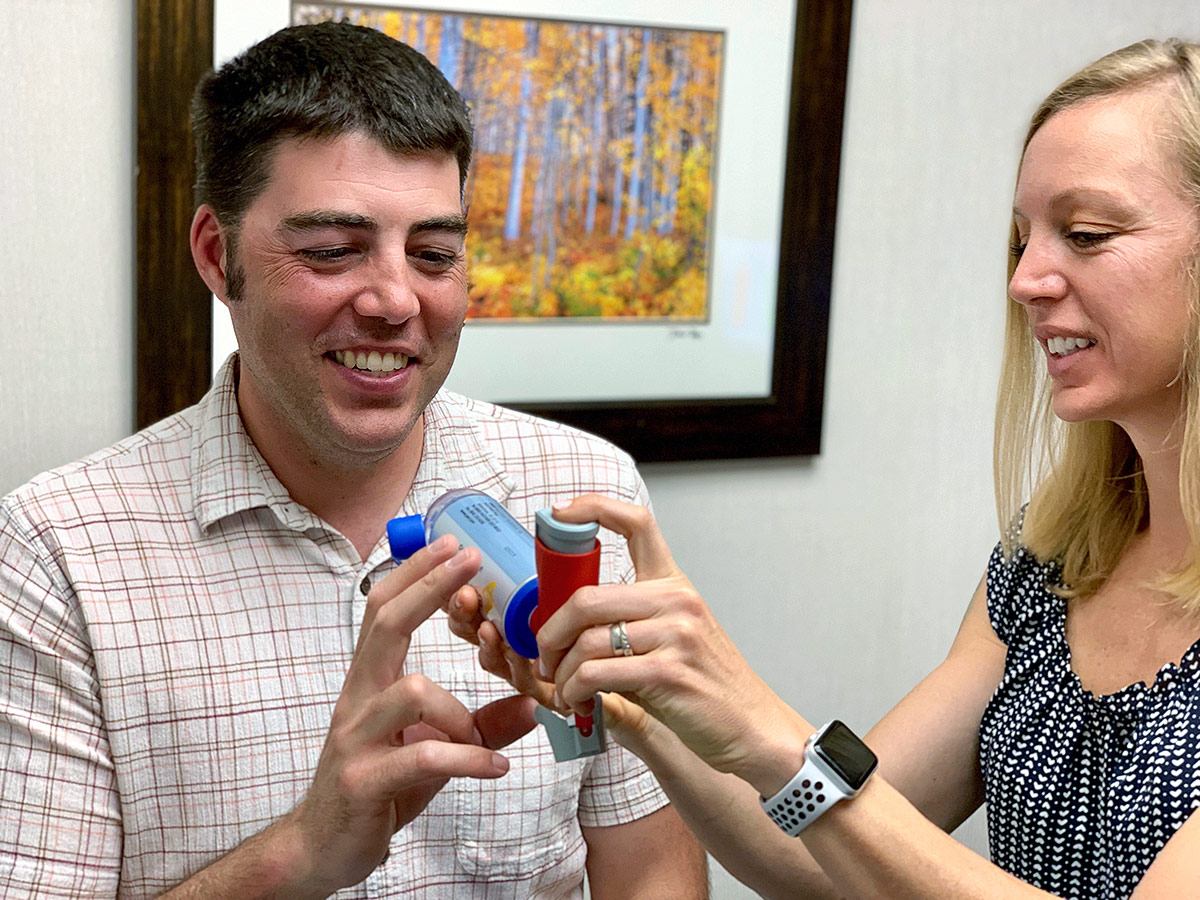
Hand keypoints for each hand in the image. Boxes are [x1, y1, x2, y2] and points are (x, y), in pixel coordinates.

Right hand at [285, 535, 536, 895]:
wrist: (322, 848)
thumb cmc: (378, 787)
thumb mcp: (435, 751)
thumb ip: (481, 726)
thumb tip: (532, 704)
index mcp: (370, 682)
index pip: (384, 610)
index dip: (415, 573)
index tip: (451, 543)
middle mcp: (357, 699)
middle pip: (386, 624)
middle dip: (428, 587)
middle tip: (468, 562)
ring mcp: (355, 737)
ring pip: (412, 691)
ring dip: (461, 713)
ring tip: (483, 742)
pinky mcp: (363, 779)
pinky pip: (423, 755)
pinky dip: (469, 758)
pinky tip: (495, 767)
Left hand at [535, 495, 805, 783]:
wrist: (750, 725)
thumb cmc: (706, 684)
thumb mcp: (674, 635)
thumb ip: (629, 618)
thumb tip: (565, 617)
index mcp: (673, 584)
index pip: (637, 523)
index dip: (593, 508)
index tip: (561, 514)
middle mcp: (676, 600)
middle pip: (586, 598)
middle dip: (550, 631)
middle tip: (544, 656)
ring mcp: (675, 634)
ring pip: (586, 641)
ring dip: (562, 672)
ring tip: (564, 689)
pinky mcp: (668, 672)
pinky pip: (597, 674)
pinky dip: (575, 691)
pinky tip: (579, 702)